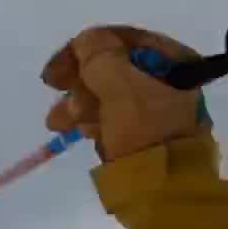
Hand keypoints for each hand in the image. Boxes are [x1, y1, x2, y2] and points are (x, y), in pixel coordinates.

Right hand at [41, 26, 205, 161]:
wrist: (164, 190)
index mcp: (172, 61)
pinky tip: (81, 132)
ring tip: (61, 123)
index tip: (56, 69)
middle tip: (54, 91)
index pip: (121, 38)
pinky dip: (92, 119)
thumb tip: (86, 41)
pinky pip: (112, 115)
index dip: (83, 48)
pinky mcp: (144, 132)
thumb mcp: (118, 84)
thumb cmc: (143, 130)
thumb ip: (97, 54)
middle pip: (111, 66)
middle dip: (79, 80)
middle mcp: (167, 80)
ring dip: (79, 103)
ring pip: (106, 92)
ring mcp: (156, 107)